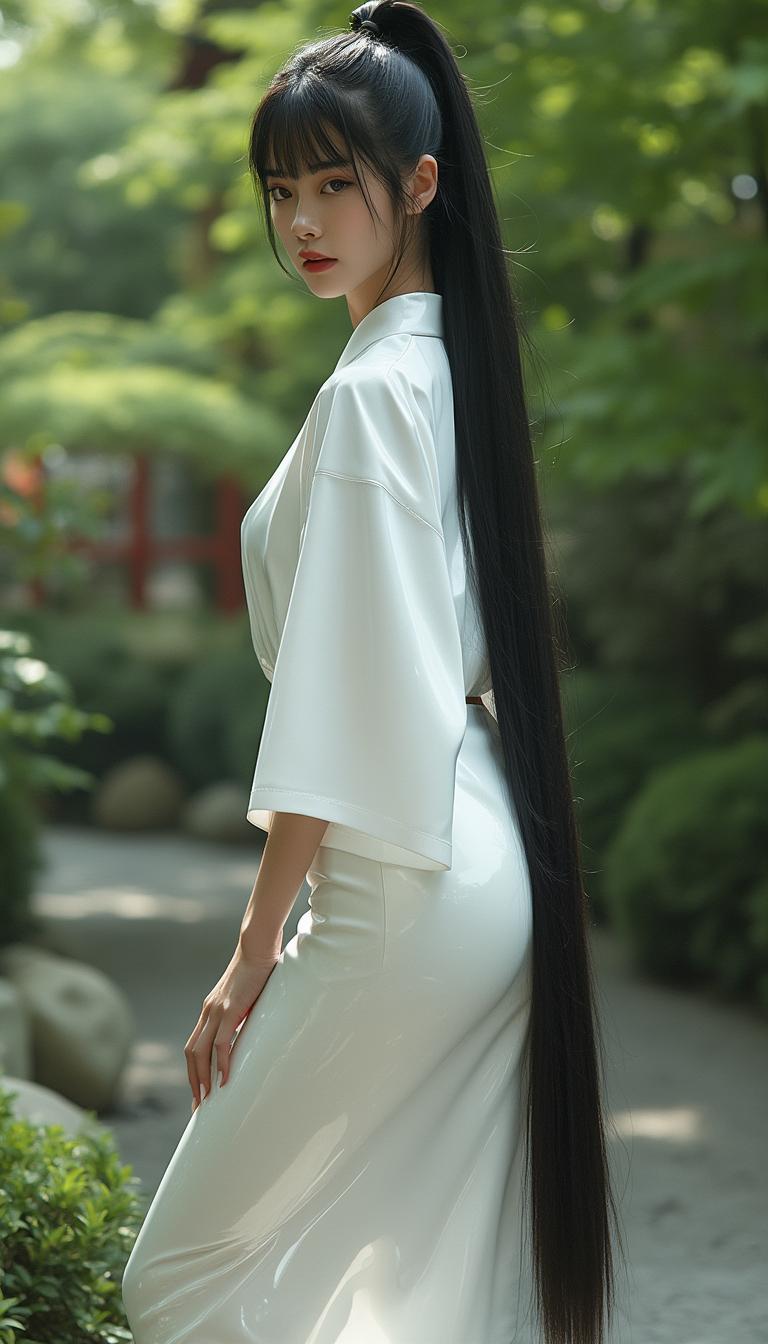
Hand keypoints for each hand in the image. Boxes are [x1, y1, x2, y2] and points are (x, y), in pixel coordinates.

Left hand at [185, 941, 279, 1111]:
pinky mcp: (230, 1009)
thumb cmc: (259, 970)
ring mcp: (216, 1010)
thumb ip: (245, 1014)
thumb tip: (256, 1030)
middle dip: (193, 1081)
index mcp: (210, 1010)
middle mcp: (208, 1011)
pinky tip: (225, 1079)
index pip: (194, 1045)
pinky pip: (221, 1042)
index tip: (199, 1091)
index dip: (194, 1070)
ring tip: (207, 1099)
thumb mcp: (248, 998)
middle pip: (192, 1052)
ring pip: (200, 1051)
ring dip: (202, 1077)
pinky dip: (220, 1063)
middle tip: (199, 1106)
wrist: (259, 947)